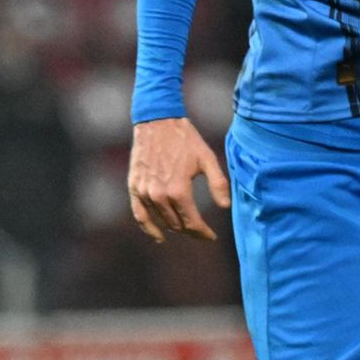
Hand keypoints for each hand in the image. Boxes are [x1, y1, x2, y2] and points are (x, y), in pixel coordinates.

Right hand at [127, 117, 230, 241]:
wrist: (158, 122)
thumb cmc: (186, 139)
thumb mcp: (208, 159)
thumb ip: (218, 184)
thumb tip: (225, 206)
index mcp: (179, 190)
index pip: (192, 222)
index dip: (203, 232)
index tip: (211, 236)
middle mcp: (159, 195)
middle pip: (176, 224)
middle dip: (191, 230)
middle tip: (202, 232)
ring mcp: (144, 192)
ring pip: (160, 221)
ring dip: (174, 228)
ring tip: (186, 230)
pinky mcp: (134, 188)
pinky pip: (139, 215)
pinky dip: (148, 227)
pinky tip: (158, 236)